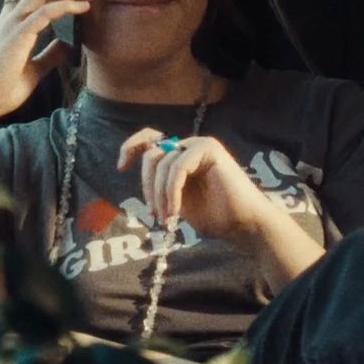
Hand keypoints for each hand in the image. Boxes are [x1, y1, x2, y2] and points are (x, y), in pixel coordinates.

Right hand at [0, 0, 91, 123]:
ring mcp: (11, 25)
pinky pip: (44, 13)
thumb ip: (49, 55)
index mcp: (9, 25)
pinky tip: (81, 7)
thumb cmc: (2, 88)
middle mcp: (8, 19)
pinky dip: (64, 6)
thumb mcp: (33, 69)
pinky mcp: (18, 36)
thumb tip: (67, 46)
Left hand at [117, 129, 270, 245]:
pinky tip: (176, 211)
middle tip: (154, 214)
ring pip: (162, 163)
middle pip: (152, 155)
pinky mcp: (209, 149)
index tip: (120, 167)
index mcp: (180, 155)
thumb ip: (160, 184)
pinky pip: (177, 167)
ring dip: (159, 195)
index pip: (149, 139)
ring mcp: (200, 145)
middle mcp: (189, 146)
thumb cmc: (214, 216)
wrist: (243, 224)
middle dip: (147, 187)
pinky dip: (172, 192)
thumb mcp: (175, 200)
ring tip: (167, 218)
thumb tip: (135, 173)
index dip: (130, 147)